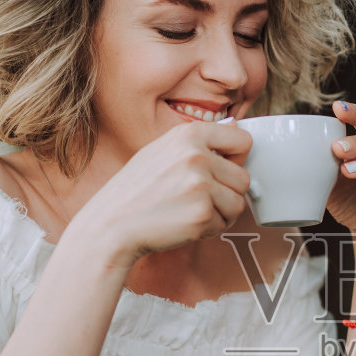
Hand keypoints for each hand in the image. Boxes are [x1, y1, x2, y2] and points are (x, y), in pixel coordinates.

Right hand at [83, 122, 251, 263]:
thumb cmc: (136, 190)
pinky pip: (224, 224)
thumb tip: (235, 126)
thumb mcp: (162, 150)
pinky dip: (208, 229)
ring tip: (191, 211)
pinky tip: (184, 223)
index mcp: (189, 135)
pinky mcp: (201, 214)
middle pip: (244, 178)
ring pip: (238, 203)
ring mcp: (200, 185)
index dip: (237, 159)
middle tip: (201, 199)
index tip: (224, 170)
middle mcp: (197, 156)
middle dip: (228, 193)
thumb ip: (198, 142)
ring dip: (221, 213)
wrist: (111, 223)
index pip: (243, 140)